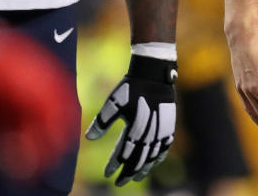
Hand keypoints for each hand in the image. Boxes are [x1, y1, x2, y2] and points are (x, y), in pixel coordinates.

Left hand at [85, 54, 176, 185]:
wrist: (154, 73)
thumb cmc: (131, 87)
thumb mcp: (113, 102)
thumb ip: (102, 121)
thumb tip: (88, 138)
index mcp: (136, 128)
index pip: (124, 154)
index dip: (115, 165)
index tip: (107, 174)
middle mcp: (150, 133)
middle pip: (139, 159)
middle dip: (129, 173)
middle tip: (119, 183)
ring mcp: (162, 130)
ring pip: (153, 156)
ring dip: (144, 168)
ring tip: (136, 177)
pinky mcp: (169, 125)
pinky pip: (165, 146)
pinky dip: (159, 156)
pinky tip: (154, 161)